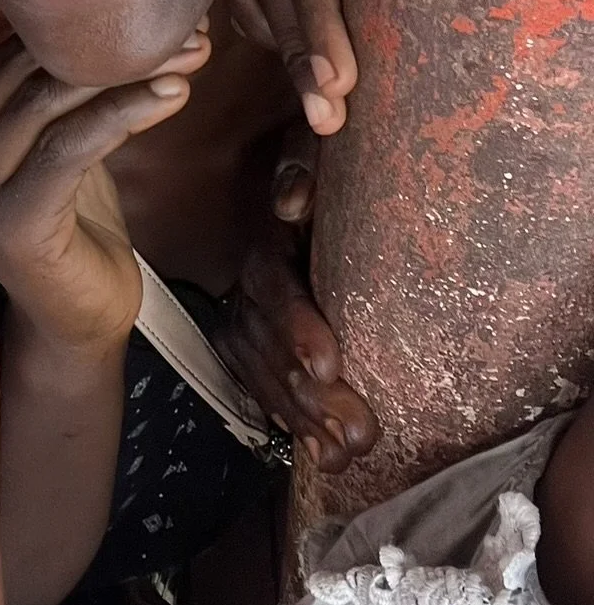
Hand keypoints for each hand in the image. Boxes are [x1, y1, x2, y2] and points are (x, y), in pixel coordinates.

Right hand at [0, 28, 209, 360]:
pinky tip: (174, 95)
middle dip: (112, 45)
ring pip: (52, 102)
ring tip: (190, 55)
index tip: (153, 5)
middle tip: (183, 25)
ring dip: (132, 74)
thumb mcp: (46, 134)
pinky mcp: (9, 220)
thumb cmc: (67, 219)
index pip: (8, 49)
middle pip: (31, 71)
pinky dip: (127, 113)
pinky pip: (73, 146)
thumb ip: (38, 75)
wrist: (74, 316)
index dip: (80, 24)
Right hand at [216, 126, 378, 470]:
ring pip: (265, 376)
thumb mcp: (309, 150)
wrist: (303, 193)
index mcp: (266, 243)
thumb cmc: (323, 171)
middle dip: (312, 398)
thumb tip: (295, 201)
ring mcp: (243, 318)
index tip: (329, 368)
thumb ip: (300, 167)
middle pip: (271, 347)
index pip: (274, 290)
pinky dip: (292, 423)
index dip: (297, 330)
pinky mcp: (249, 344)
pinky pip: (262, 387)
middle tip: (360, 434)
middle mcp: (247, 286)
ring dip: (305, 420)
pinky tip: (319, 453)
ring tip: (347, 455)